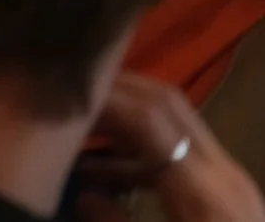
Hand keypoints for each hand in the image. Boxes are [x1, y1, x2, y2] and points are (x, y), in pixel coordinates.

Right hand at [78, 71, 264, 221]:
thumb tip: (84, 195)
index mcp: (201, 192)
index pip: (147, 118)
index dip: (99, 100)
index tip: (55, 99)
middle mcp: (221, 172)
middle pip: (164, 104)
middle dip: (112, 91)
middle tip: (63, 98)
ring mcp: (231, 180)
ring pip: (176, 122)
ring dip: (128, 116)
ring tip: (80, 131)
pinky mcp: (230, 194)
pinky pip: (185, 151)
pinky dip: (146, 146)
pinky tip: (114, 170)